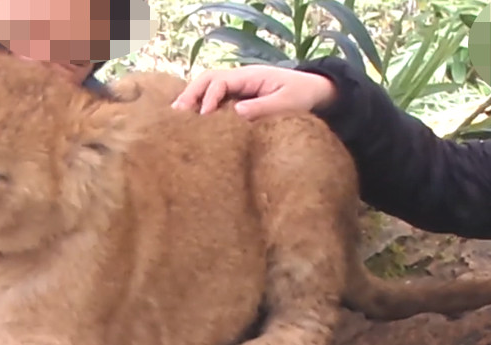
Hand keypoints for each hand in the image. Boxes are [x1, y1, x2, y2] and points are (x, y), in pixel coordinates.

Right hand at [171, 66, 336, 119]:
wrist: (314, 92)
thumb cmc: (302, 96)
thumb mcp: (287, 103)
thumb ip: (263, 108)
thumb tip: (236, 113)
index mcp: (250, 76)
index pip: (220, 81)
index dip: (209, 98)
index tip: (203, 117)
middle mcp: (240, 78)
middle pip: (207, 79)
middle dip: (191, 94)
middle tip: (176, 115)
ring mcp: (238, 87)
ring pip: (207, 87)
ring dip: (192, 99)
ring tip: (176, 118)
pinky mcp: (238, 98)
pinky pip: (215, 99)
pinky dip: (200, 107)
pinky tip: (191, 121)